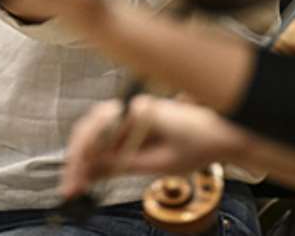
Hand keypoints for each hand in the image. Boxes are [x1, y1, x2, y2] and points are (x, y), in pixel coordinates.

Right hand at [61, 95, 249, 198]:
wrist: (223, 133)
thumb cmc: (199, 144)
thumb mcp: (160, 163)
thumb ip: (123, 165)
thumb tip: (92, 173)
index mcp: (137, 110)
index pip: (96, 131)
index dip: (81, 158)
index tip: (75, 182)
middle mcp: (130, 106)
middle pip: (89, 130)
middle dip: (77, 159)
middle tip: (71, 188)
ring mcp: (131, 112)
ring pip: (94, 133)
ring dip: (83, 158)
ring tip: (77, 184)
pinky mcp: (133, 122)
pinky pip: (107, 137)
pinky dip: (97, 156)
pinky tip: (91, 173)